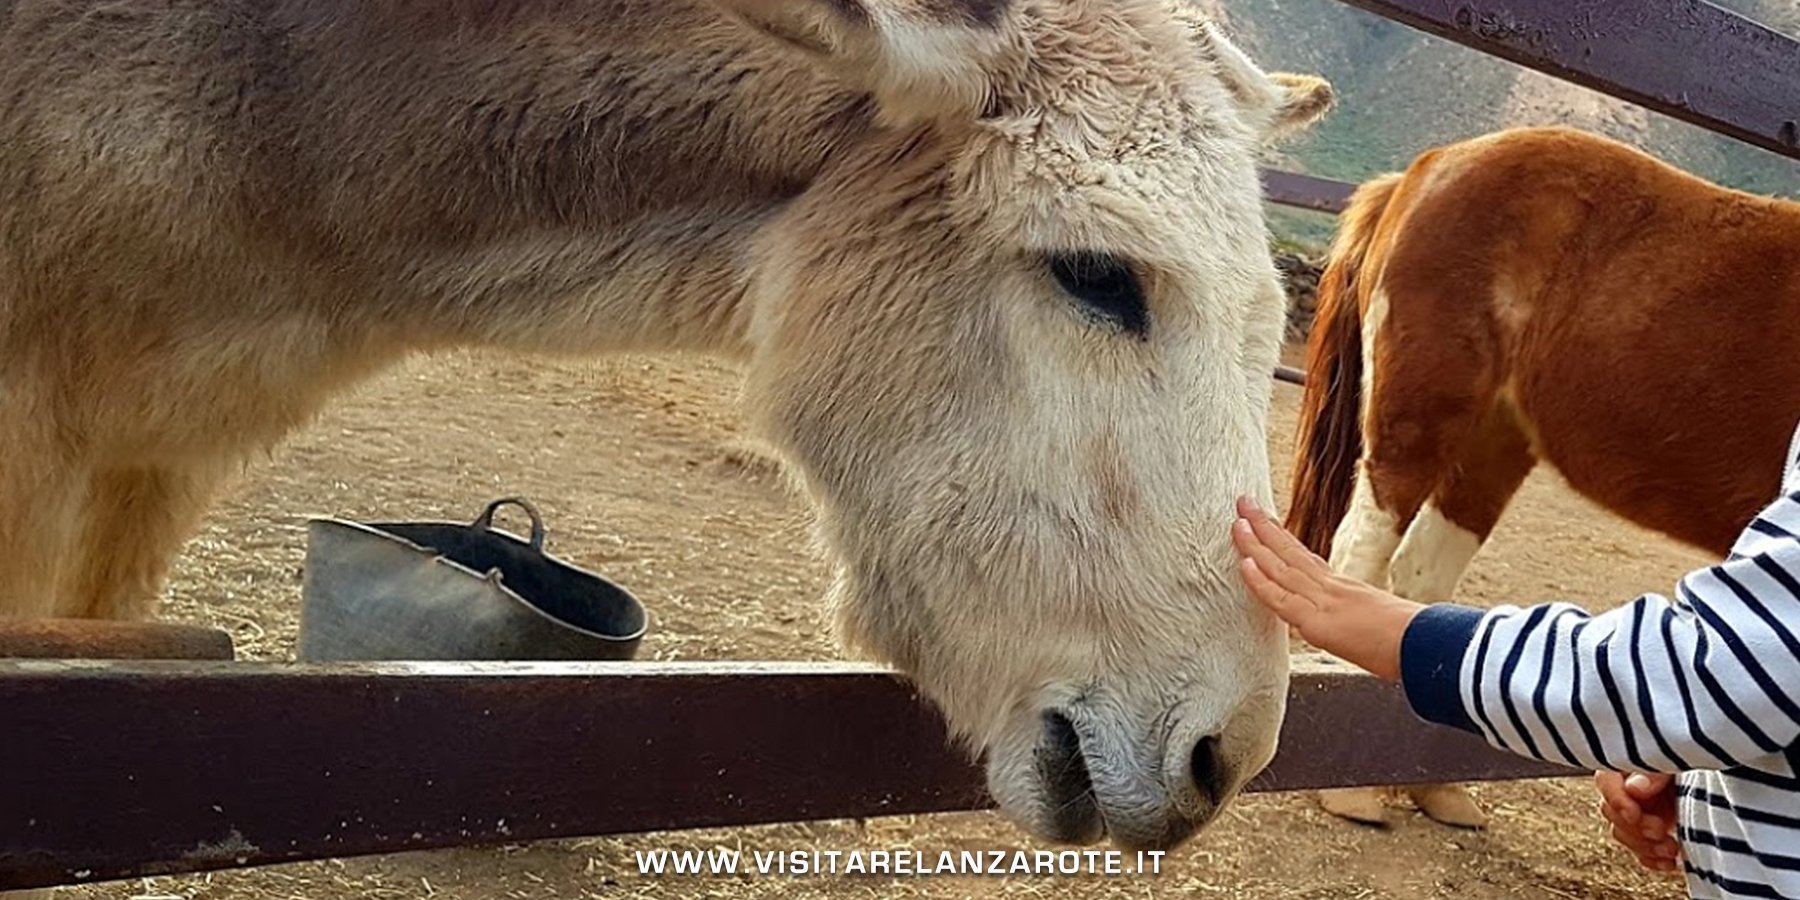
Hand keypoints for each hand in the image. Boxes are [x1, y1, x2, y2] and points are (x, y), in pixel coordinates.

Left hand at [1230, 496, 1422, 681]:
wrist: (1430, 648)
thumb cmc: (1417, 643)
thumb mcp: (1384, 625)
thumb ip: (1364, 624)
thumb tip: (1362, 634)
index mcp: (1345, 589)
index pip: (1307, 560)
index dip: (1284, 541)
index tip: (1266, 522)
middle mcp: (1332, 588)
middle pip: (1291, 553)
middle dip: (1264, 528)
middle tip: (1243, 503)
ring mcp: (1325, 602)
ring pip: (1281, 568)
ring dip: (1255, 543)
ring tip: (1236, 520)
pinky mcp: (1319, 622)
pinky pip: (1283, 599)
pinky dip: (1261, 581)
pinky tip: (1245, 562)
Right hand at [1595, 771, 1681, 871]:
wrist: (1719, 781)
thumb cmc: (1691, 761)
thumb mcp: (1674, 764)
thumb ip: (1655, 774)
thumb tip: (1635, 788)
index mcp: (1626, 766)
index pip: (1606, 782)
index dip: (1617, 801)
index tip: (1634, 815)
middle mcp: (1626, 789)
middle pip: (1612, 813)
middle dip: (1636, 827)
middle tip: (1660, 830)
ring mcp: (1637, 811)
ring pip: (1623, 834)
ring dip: (1646, 846)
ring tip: (1671, 849)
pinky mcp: (1648, 832)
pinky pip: (1640, 850)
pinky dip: (1653, 860)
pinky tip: (1669, 862)